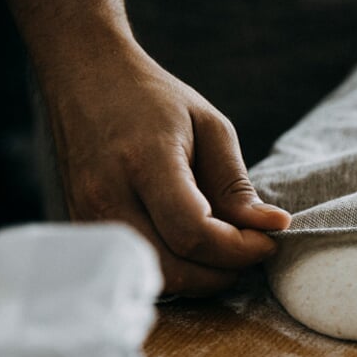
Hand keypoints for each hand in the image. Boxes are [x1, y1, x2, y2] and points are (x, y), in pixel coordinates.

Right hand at [41, 47, 290, 295]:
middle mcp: (107, 195)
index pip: (193, 232)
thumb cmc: (153, 99)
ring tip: (225, 248)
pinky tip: (194, 247)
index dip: (239, 249)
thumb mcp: (210, 127)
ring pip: (154, 278)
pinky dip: (175, 269)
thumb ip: (237, 186)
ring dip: (200, 277)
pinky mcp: (83, 227)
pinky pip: (136, 268)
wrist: (83, 78)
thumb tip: (274, 228)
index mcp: (145, 161)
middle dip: (223, 272)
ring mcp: (87, 216)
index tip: (268, 240)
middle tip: (250, 250)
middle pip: (173, 268)